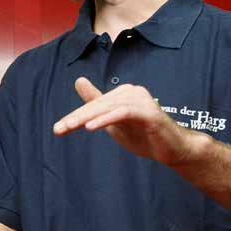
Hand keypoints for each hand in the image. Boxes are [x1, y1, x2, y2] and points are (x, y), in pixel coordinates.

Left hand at [53, 78, 194, 165]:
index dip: (74, 116)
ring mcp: (141, 100)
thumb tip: (78, 80)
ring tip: (70, 127)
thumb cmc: (143, 135)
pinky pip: (124, 113)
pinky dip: (106, 119)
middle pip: (98, 105)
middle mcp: (131, 92)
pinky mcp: (149, 112)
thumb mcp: (114, 122)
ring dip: (87, 118)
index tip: (57, 129)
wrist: (173, 149)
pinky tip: (90, 127)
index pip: (93, 106)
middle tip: (58, 129)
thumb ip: (97, 104)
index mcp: (122, 94)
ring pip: (108, 108)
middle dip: (76, 117)